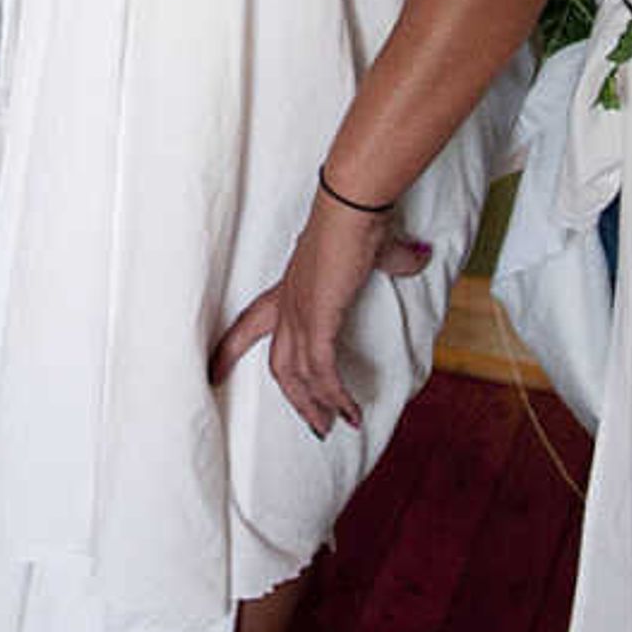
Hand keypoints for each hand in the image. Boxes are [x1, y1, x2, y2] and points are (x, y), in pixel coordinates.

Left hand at [208, 187, 429, 437]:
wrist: (352, 205)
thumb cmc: (357, 219)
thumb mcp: (374, 249)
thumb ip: (396, 260)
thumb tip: (420, 257)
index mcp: (290, 289)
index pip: (249, 324)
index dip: (230, 350)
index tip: (211, 373)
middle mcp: (289, 306)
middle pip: (278, 365)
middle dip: (294, 399)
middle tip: (314, 425)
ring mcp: (300, 314)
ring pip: (298, 376)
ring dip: (317, 405)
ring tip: (335, 425)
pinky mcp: (318, 321)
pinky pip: (322, 372)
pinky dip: (335, 395)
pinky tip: (350, 411)